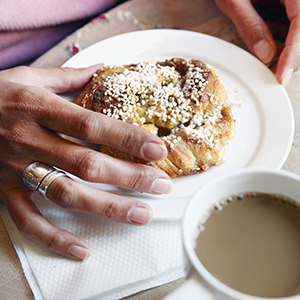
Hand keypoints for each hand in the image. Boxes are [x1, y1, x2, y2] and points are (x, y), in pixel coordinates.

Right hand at [0, 65, 171, 259]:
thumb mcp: (27, 77)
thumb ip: (67, 76)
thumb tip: (101, 69)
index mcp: (37, 108)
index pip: (91, 125)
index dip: (126, 138)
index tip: (157, 150)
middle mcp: (28, 140)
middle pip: (86, 164)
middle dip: (128, 177)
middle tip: (161, 185)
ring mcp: (15, 169)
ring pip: (66, 194)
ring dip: (107, 207)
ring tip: (141, 214)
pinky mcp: (3, 191)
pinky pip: (27, 220)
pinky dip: (54, 238)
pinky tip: (82, 249)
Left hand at [214, 0, 299, 84]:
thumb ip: (250, 25)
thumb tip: (266, 56)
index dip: (294, 53)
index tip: (281, 76)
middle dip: (295, 56)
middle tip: (274, 75)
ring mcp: (297, 0)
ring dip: (294, 50)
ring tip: (274, 67)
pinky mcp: (293, 3)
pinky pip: (299, 21)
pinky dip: (292, 39)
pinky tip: (277, 50)